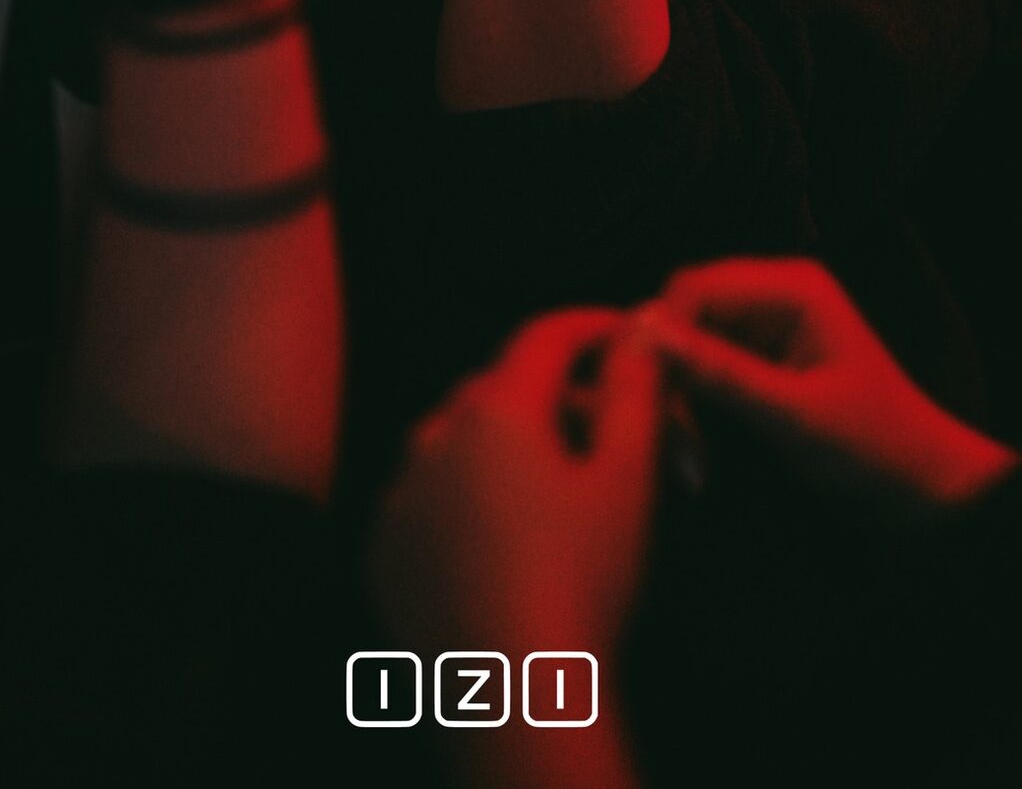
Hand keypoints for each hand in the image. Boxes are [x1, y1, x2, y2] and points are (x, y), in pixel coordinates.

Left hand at [371, 309, 662, 664]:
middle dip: (555, 396)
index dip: (593, 329)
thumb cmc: (583, 578)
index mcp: (496, 408)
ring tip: (550, 485)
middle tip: (606, 431)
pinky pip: (427, 499)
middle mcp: (434, 435)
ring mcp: (400, 495)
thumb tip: (637, 331)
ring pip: (458, 442)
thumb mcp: (627, 478)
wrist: (514, 693)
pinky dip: (462, 499)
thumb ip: (632, 390)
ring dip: (502, 445)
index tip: (626, 335)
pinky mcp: (384, 550)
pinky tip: (499, 535)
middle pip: (502, 390)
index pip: (547, 337)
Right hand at [644, 257, 1017, 509]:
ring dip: (678, 394)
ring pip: (689, 344)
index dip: (665, 335)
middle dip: (669, 368)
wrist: (920, 488)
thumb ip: (722, 375)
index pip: (696, 287)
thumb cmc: (873, 447)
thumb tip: (649, 334)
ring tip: (685, 453)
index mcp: (793, 288)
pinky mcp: (759, 362)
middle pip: (686, 311)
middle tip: (666, 433)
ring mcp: (766, 328)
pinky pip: (705, 370)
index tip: (648, 395)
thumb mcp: (794, 416)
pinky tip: (695, 448)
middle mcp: (775, 296)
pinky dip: (694, 406)